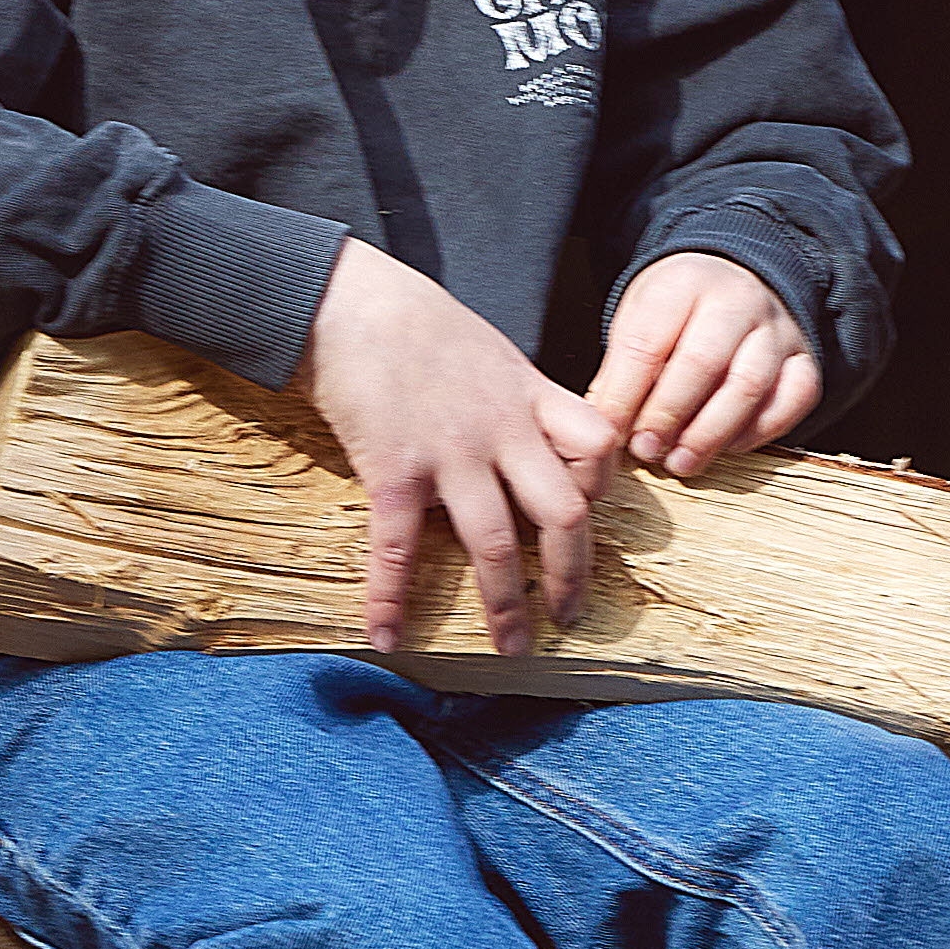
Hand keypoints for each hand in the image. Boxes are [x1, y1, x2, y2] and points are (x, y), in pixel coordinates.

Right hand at [299, 237, 625, 654]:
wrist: (350, 301)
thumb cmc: (419, 325)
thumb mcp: (492, 352)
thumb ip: (518, 400)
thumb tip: (533, 444)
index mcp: (530, 396)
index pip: (597, 448)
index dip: (599, 488)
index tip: (584, 519)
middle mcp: (501, 430)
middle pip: (562, 512)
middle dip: (570, 574)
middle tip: (569, 616)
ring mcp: (449, 453)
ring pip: (494, 542)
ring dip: (504, 604)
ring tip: (510, 647)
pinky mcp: (393, 470)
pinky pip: (396, 548)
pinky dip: (390, 598)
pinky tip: (388, 636)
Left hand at [588, 248, 824, 474]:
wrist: (735, 282)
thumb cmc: (678, 311)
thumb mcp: (639, 318)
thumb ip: (621, 369)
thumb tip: (604, 427)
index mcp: (684, 283)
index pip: (648, 343)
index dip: (623, 396)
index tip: (608, 433)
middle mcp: (737, 300)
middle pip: (702, 363)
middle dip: (668, 415)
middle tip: (646, 449)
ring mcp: (776, 329)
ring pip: (749, 386)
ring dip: (710, 434)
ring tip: (681, 462)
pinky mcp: (804, 358)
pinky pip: (793, 399)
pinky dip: (760, 431)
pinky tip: (728, 447)